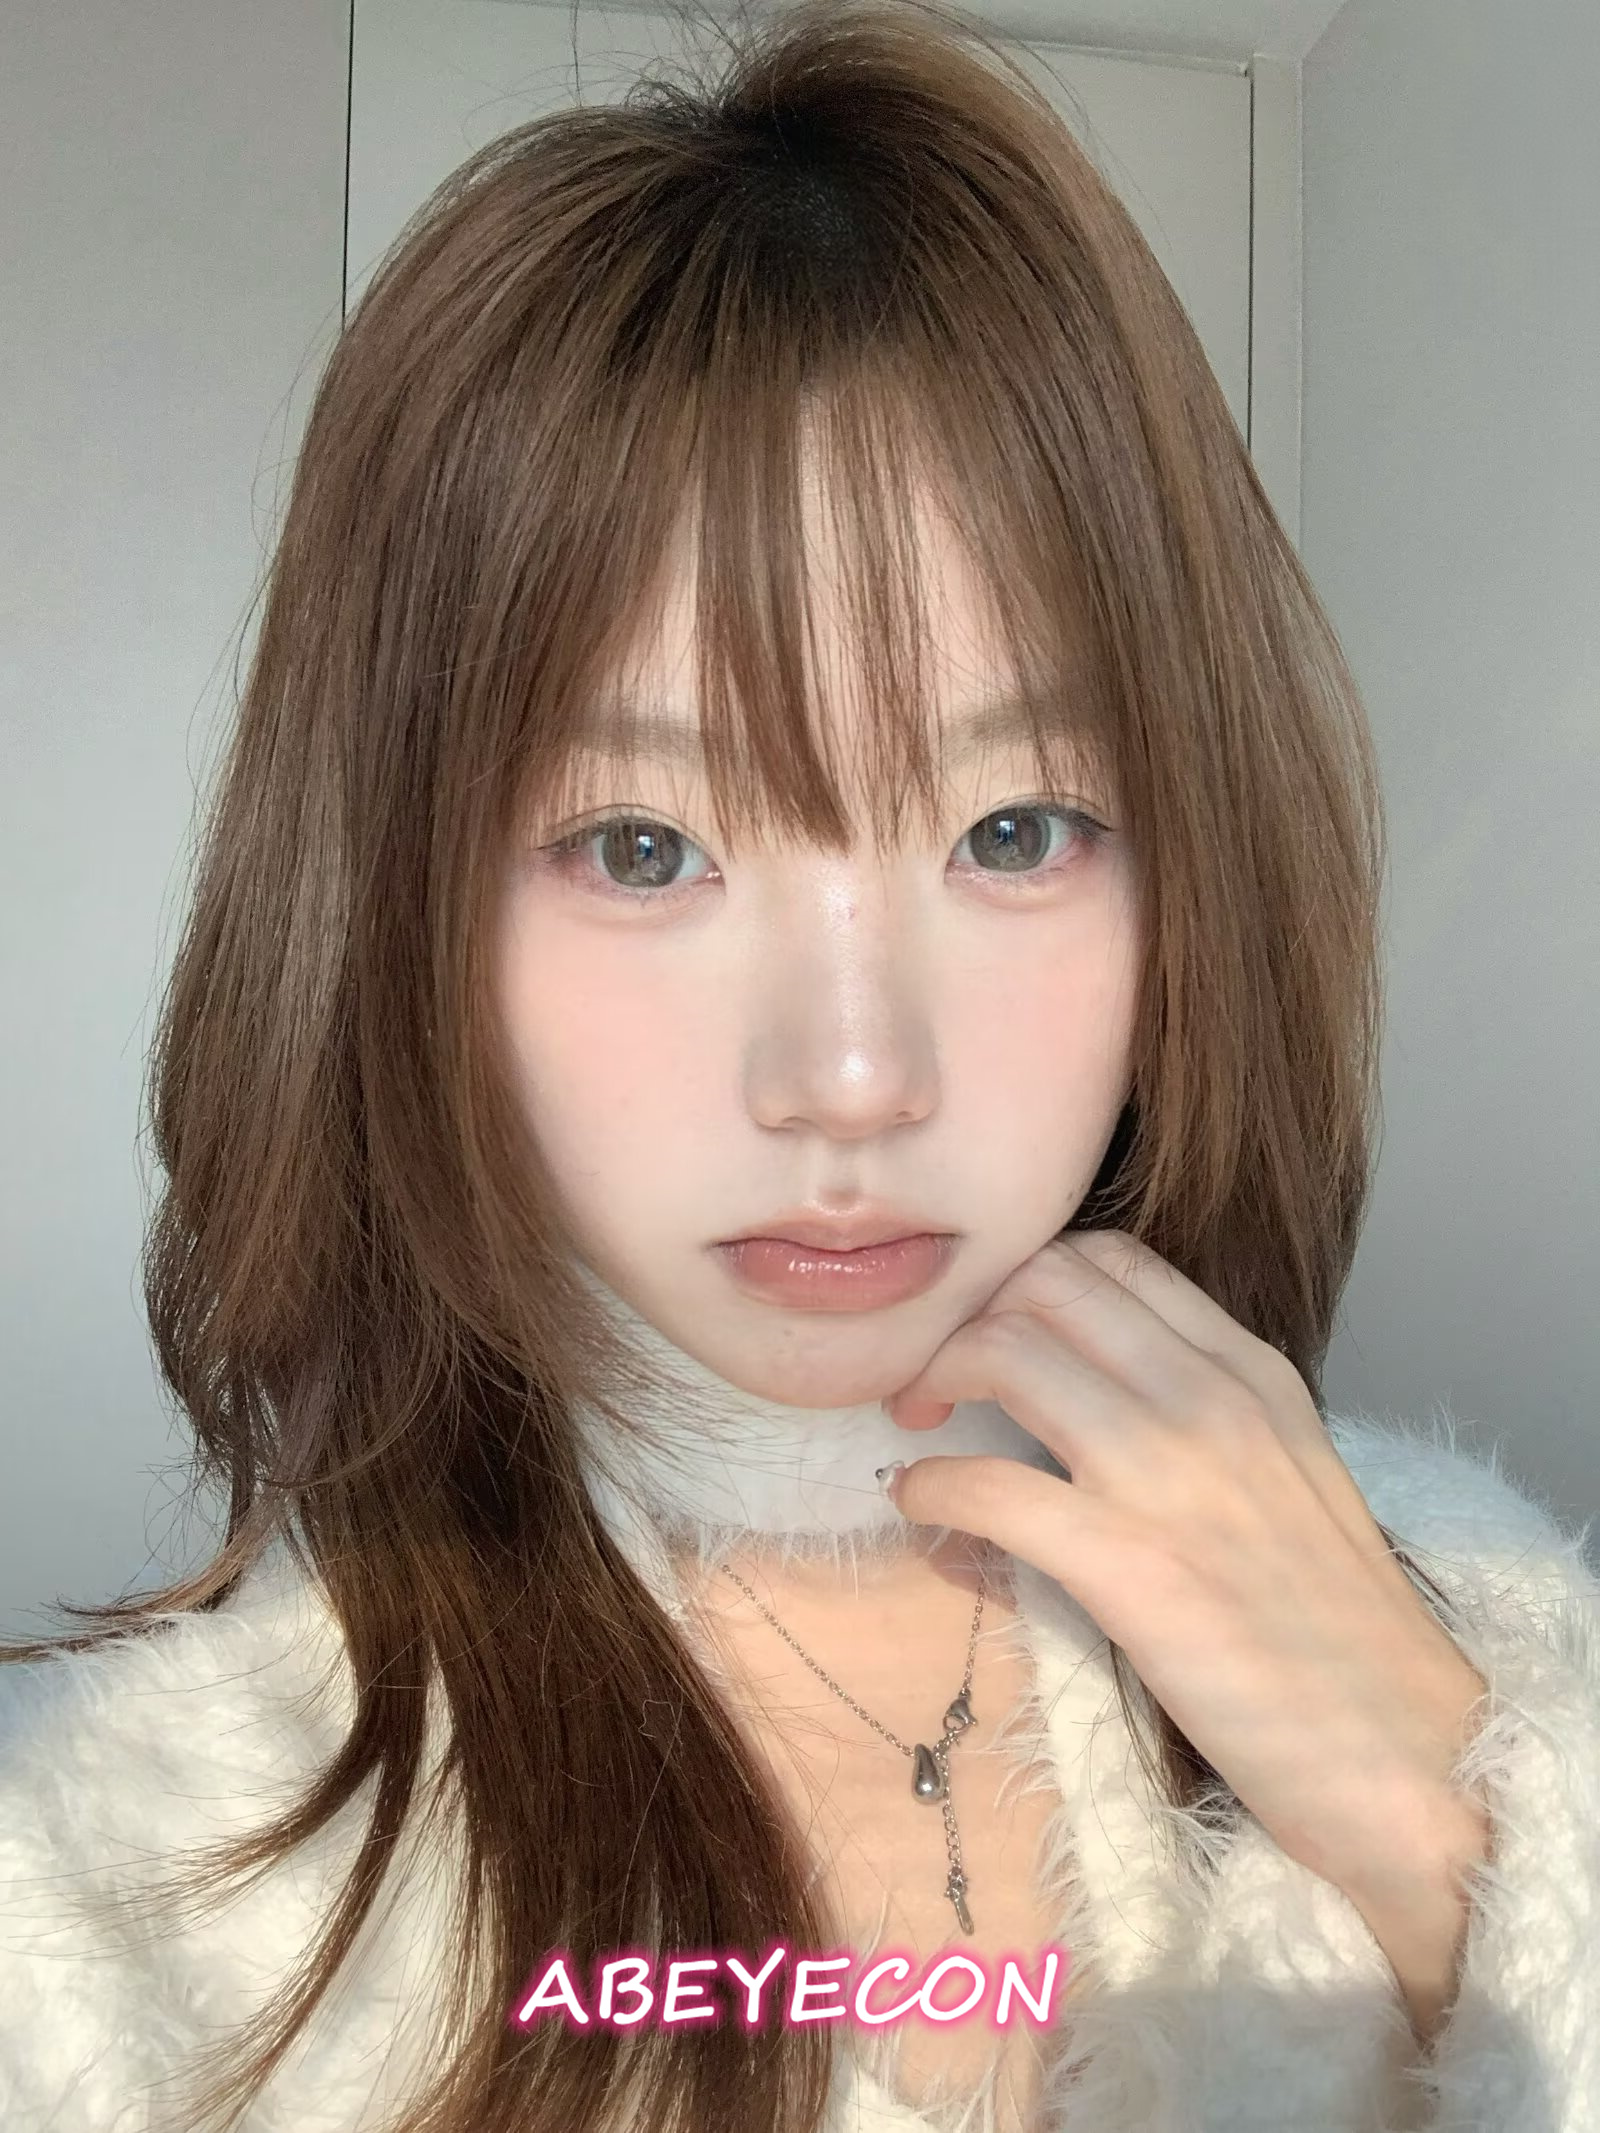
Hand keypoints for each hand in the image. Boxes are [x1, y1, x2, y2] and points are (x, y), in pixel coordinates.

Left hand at [881, 1230, 1491, 1922]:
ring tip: (920, 1426)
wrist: (1403, 1749)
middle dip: (971, 1314)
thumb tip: (1088, 1393)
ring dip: (935, 1377)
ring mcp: (1166, 1476)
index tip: (995, 1329)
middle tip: (939, 1377)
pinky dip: (933, 1487)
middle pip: (1045, 1284)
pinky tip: (921, 1506)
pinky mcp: (1126, 1565)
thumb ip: (1204, 1415)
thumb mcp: (1289, 1473)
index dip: (1027, 1280)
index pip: (1111, 1259)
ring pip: (1006, 1352)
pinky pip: (987, 1486)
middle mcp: (1210, 1399)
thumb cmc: (1338, 1628)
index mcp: (1253, 1372)